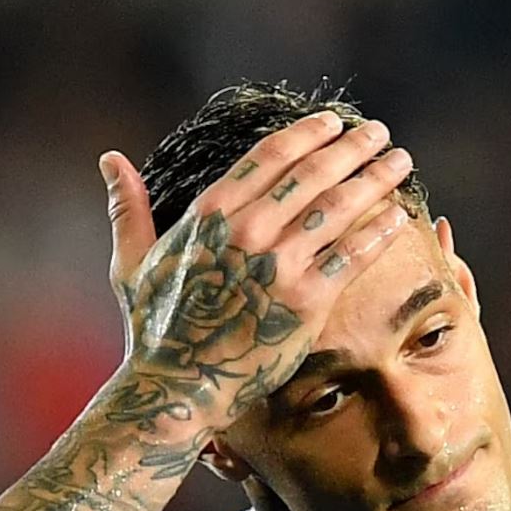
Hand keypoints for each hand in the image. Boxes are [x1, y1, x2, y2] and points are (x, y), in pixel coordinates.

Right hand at [100, 111, 413, 426]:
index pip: (270, 157)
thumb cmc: (154, 329)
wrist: (179, 388)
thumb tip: (110, 160)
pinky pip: (352, 257)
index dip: (307, 134)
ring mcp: (279, 265)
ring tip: (400, 162)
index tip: (333, 122)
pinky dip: (379, 232)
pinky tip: (400, 216)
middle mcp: (247, 231)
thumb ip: (129, 208)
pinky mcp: (306, 302)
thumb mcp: (132, 262)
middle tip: (379, 133)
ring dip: (375, 179)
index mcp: (210, 214)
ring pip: (339, 208)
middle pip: (312, 174)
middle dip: (352, 148)